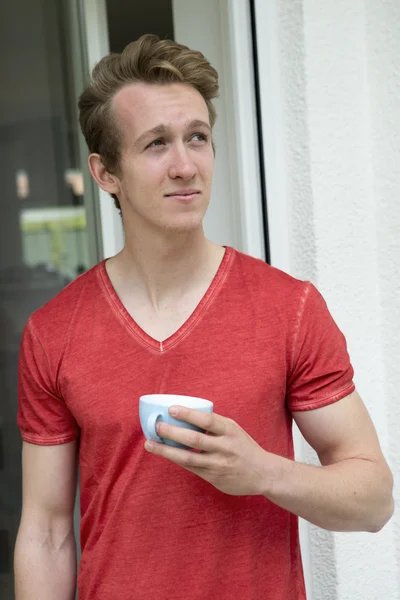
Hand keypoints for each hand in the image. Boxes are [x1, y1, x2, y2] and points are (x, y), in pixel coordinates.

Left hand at [144, 406, 270, 495]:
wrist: (263, 474)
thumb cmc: (244, 447)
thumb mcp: (234, 430)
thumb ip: (214, 424)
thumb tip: (186, 415)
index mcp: (230, 431)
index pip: (207, 420)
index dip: (188, 414)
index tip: (171, 409)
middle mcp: (225, 447)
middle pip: (194, 439)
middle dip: (172, 432)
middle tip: (156, 426)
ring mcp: (218, 465)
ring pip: (187, 458)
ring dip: (166, 450)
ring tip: (150, 444)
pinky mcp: (213, 478)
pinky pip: (191, 468)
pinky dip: (176, 459)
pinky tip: (165, 453)